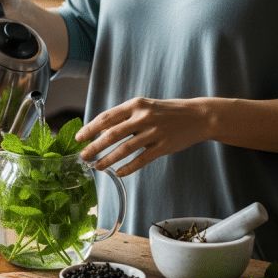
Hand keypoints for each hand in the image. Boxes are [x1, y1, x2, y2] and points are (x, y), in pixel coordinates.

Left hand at [76, 97, 212, 176]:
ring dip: (108, 159)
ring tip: (97, 167)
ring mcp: (154, 132)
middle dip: (94, 147)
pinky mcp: (164, 146)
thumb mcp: (144, 107)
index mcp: (135, 105)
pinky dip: (128, 168)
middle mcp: (143, 117)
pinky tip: (118, 173)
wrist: (198, 116)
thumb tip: (101, 131)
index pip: (106, 117)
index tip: (79, 138)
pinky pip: (141, 159)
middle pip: (112, 134)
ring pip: (124, 149)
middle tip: (82, 156)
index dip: (90, 128)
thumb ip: (125, 118)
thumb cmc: (166, 112)